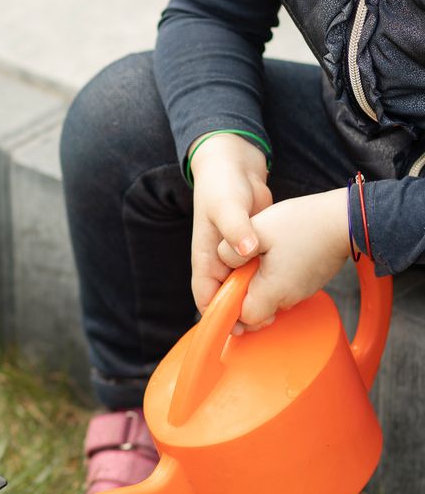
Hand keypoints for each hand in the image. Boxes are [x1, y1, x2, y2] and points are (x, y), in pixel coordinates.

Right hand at [189, 133, 272, 313]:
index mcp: (205, 258)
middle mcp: (219, 263)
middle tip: (267, 320)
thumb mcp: (227, 207)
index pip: (205, 297)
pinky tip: (288, 289)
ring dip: (258, 300)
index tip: (240, 329)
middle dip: (243, 313)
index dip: (219, 317)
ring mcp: (236, 258)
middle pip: (227, 299)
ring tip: (279, 309)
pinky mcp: (254, 252)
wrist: (234, 165)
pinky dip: (269, 285)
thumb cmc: (223, 186)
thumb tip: (246, 252)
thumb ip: (236, 229)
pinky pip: (259, 276)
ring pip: (245, 290)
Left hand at [213, 189, 349, 332]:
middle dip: (242, 296)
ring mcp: (300, 293)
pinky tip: (273, 258)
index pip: (244, 318)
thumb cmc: (303, 224)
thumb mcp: (258, 230)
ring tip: (257, 260)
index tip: (228, 285)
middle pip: (255, 312)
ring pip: (269, 301)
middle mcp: (287, 299)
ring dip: (258, 286)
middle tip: (240, 270)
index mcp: (272, 292)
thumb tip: (223, 265)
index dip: (230, 306)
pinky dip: (273, 280)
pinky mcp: (308, 284)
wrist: (345, 220)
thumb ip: (231, 251)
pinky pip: (283, 290)